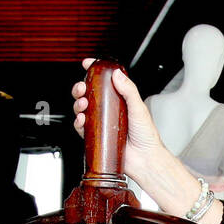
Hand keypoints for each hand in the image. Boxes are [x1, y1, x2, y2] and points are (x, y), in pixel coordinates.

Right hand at [70, 59, 164, 181]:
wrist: (145, 159)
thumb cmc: (146, 137)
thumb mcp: (139, 108)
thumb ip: (129, 90)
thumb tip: (117, 75)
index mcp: (119, 100)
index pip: (103, 82)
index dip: (93, 71)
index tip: (87, 63)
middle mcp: (108, 111)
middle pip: (88, 94)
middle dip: (80, 88)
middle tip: (81, 87)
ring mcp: (101, 123)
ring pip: (82, 109)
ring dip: (77, 103)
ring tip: (83, 104)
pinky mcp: (96, 137)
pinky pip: (82, 128)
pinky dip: (78, 122)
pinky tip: (81, 119)